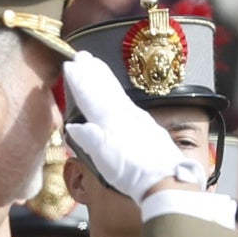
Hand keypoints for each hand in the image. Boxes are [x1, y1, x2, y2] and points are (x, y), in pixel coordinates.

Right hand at [63, 52, 203, 202]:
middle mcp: (126, 115)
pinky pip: (129, 106)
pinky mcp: (150, 131)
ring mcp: (140, 121)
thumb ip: (88, 137)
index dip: (79, 82)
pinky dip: (120, 97)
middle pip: (106, 89)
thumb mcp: (103, 156)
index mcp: (111, 119)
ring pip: (118, 95)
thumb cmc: (133, 171)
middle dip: (94, 72)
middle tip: (84, 56)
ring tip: (99, 69)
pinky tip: (121, 101)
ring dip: (107, 81)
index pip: (90, 95)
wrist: (166, 181)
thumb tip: (73, 125)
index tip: (70, 65)